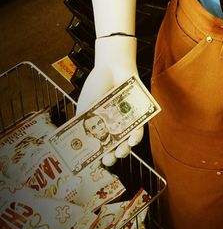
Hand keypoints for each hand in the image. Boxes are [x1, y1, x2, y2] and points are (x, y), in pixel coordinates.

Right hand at [75, 43, 142, 165]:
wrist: (111, 67)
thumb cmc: (97, 85)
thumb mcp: (85, 107)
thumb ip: (83, 123)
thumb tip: (76, 142)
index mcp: (100, 127)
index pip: (100, 146)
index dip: (98, 156)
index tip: (95, 162)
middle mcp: (114, 126)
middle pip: (114, 147)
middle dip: (112, 156)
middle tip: (108, 159)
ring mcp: (126, 121)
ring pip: (128, 141)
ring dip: (125, 150)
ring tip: (120, 152)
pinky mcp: (138, 114)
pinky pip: (140, 128)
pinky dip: (137, 135)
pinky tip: (132, 139)